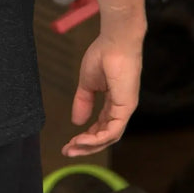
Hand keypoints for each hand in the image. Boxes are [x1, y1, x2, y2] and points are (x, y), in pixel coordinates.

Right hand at [62, 33, 142, 156]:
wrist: (115, 41)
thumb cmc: (104, 55)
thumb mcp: (87, 83)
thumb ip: (83, 102)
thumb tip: (77, 122)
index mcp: (113, 103)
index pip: (100, 127)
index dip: (85, 137)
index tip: (68, 143)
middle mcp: (120, 109)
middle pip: (105, 136)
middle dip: (86, 146)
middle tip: (67, 152)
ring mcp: (125, 109)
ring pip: (109, 137)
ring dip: (89, 145)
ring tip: (71, 147)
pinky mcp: (126, 106)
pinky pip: (113, 130)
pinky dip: (98, 138)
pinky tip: (83, 140)